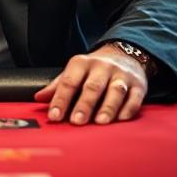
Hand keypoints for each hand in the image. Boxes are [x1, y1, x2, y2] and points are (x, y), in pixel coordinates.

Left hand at [33, 44, 147, 124]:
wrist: (125, 54)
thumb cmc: (94, 69)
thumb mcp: (75, 71)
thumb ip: (58, 85)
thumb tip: (38, 98)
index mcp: (82, 63)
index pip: (69, 81)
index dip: (60, 99)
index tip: (54, 116)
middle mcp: (101, 67)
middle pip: (92, 86)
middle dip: (84, 104)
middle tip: (76, 121)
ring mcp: (121, 75)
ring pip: (115, 91)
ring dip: (108, 107)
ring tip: (99, 122)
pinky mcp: (138, 84)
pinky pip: (134, 97)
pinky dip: (128, 109)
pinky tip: (121, 119)